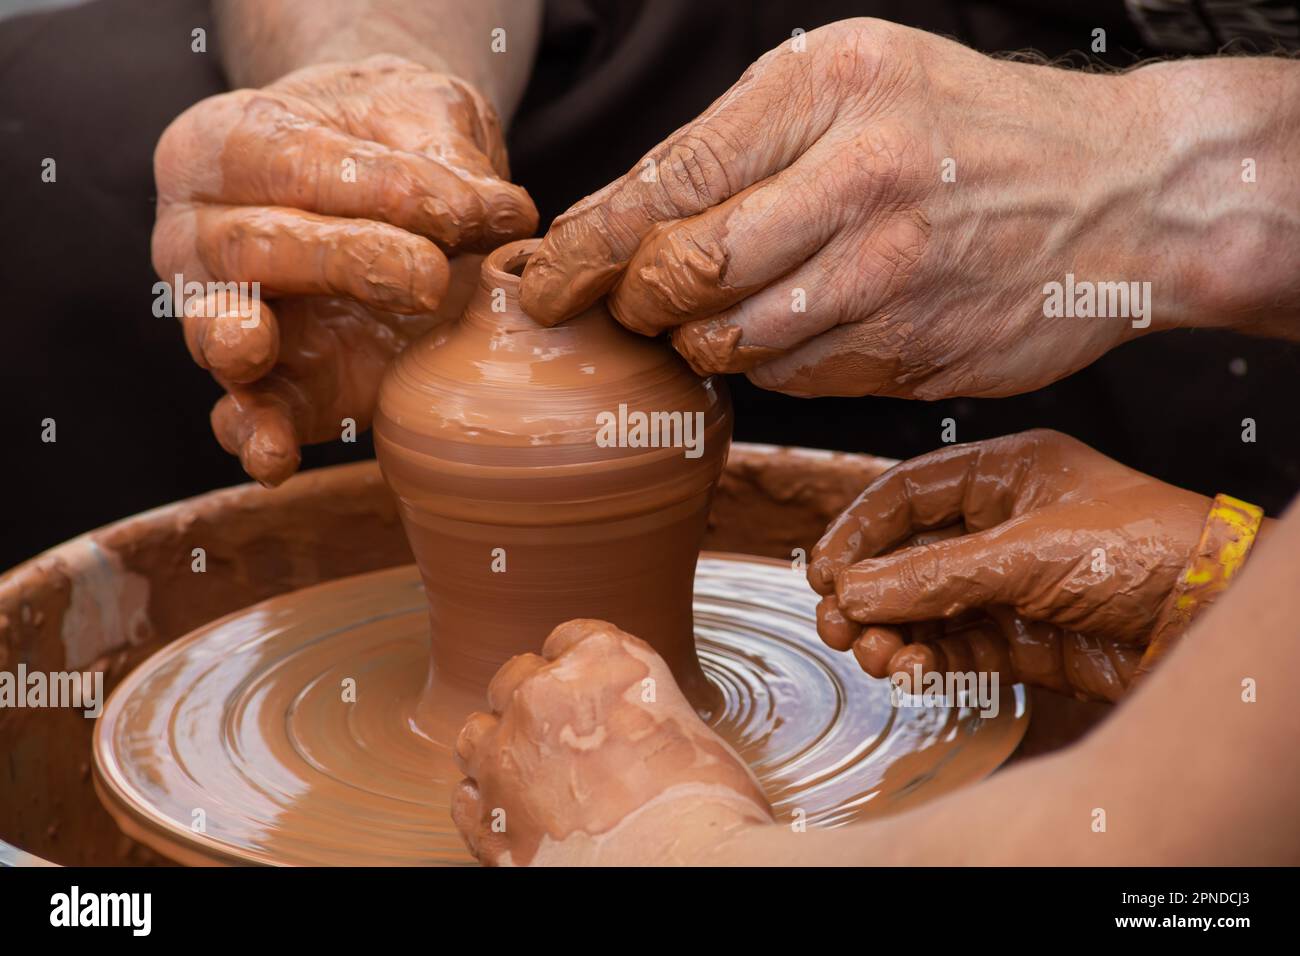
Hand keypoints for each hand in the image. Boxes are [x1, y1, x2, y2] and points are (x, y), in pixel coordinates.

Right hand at [153, 55, 536, 483]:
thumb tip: (500, 216)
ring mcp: (226, 316)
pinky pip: (246, 417)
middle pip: (253, 246)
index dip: (375, 186)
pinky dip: (255, 438)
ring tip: (256, 345)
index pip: (289, 160)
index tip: (464, 209)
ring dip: (245, 344)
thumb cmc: (389, 139)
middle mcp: (204, 233)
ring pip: (222, 332)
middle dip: (343, 261)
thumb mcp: (419, 113)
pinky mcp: (274, 387)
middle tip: (430, 278)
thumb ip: (446, 153)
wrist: (388, 187)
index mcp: (229, 144)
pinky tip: (273, 457)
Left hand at [453, 619, 770, 864]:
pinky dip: (484, 803)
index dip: (581, 667)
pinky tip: (515, 815)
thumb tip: (638, 736)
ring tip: (532, 775)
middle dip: (536, 703)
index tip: (592, 691)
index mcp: (603, 659)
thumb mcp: (690, 727)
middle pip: (517, 677)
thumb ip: (647, 714)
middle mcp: (543, 695)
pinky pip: (465, 798)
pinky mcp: (489, 818)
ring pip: (476, 733)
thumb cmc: (707, 804)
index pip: (571, 638)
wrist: (685, 863)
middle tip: (565, 738)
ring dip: (500, 747)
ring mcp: (507, 756)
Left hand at [518, 18, 1210, 397]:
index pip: (670, 182)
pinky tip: (792, 329)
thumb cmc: (975, 128)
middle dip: (631, 301)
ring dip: (696, 341)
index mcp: (831, 90)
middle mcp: (859, 182)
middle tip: (621, 304)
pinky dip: (769, 365)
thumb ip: (746, 140)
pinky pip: (796, 378)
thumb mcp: (862, 79)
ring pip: (734, 341)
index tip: (546, 278)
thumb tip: (628, 215)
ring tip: (705, 316)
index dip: (589, 244)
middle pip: (687, 271)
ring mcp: (891, 277)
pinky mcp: (913, 352)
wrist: (1124, 192)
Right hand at [809, 430, 1212, 700]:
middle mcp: (999, 526)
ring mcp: (1007, 584)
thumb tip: (852, 592)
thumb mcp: (1029, 551)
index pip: (906, 494)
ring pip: (920, 608)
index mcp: (1004, 475)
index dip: (857, 531)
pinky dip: (925, 661)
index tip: (821, 570)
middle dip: (866, 592)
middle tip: (838, 623)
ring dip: (889, 632)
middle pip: (904, 557)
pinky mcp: (1019, 638)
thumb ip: (934, 574)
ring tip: (878, 654)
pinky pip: (951, 648)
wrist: (1211, 620)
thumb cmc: (1147, 551)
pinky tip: (915, 670)